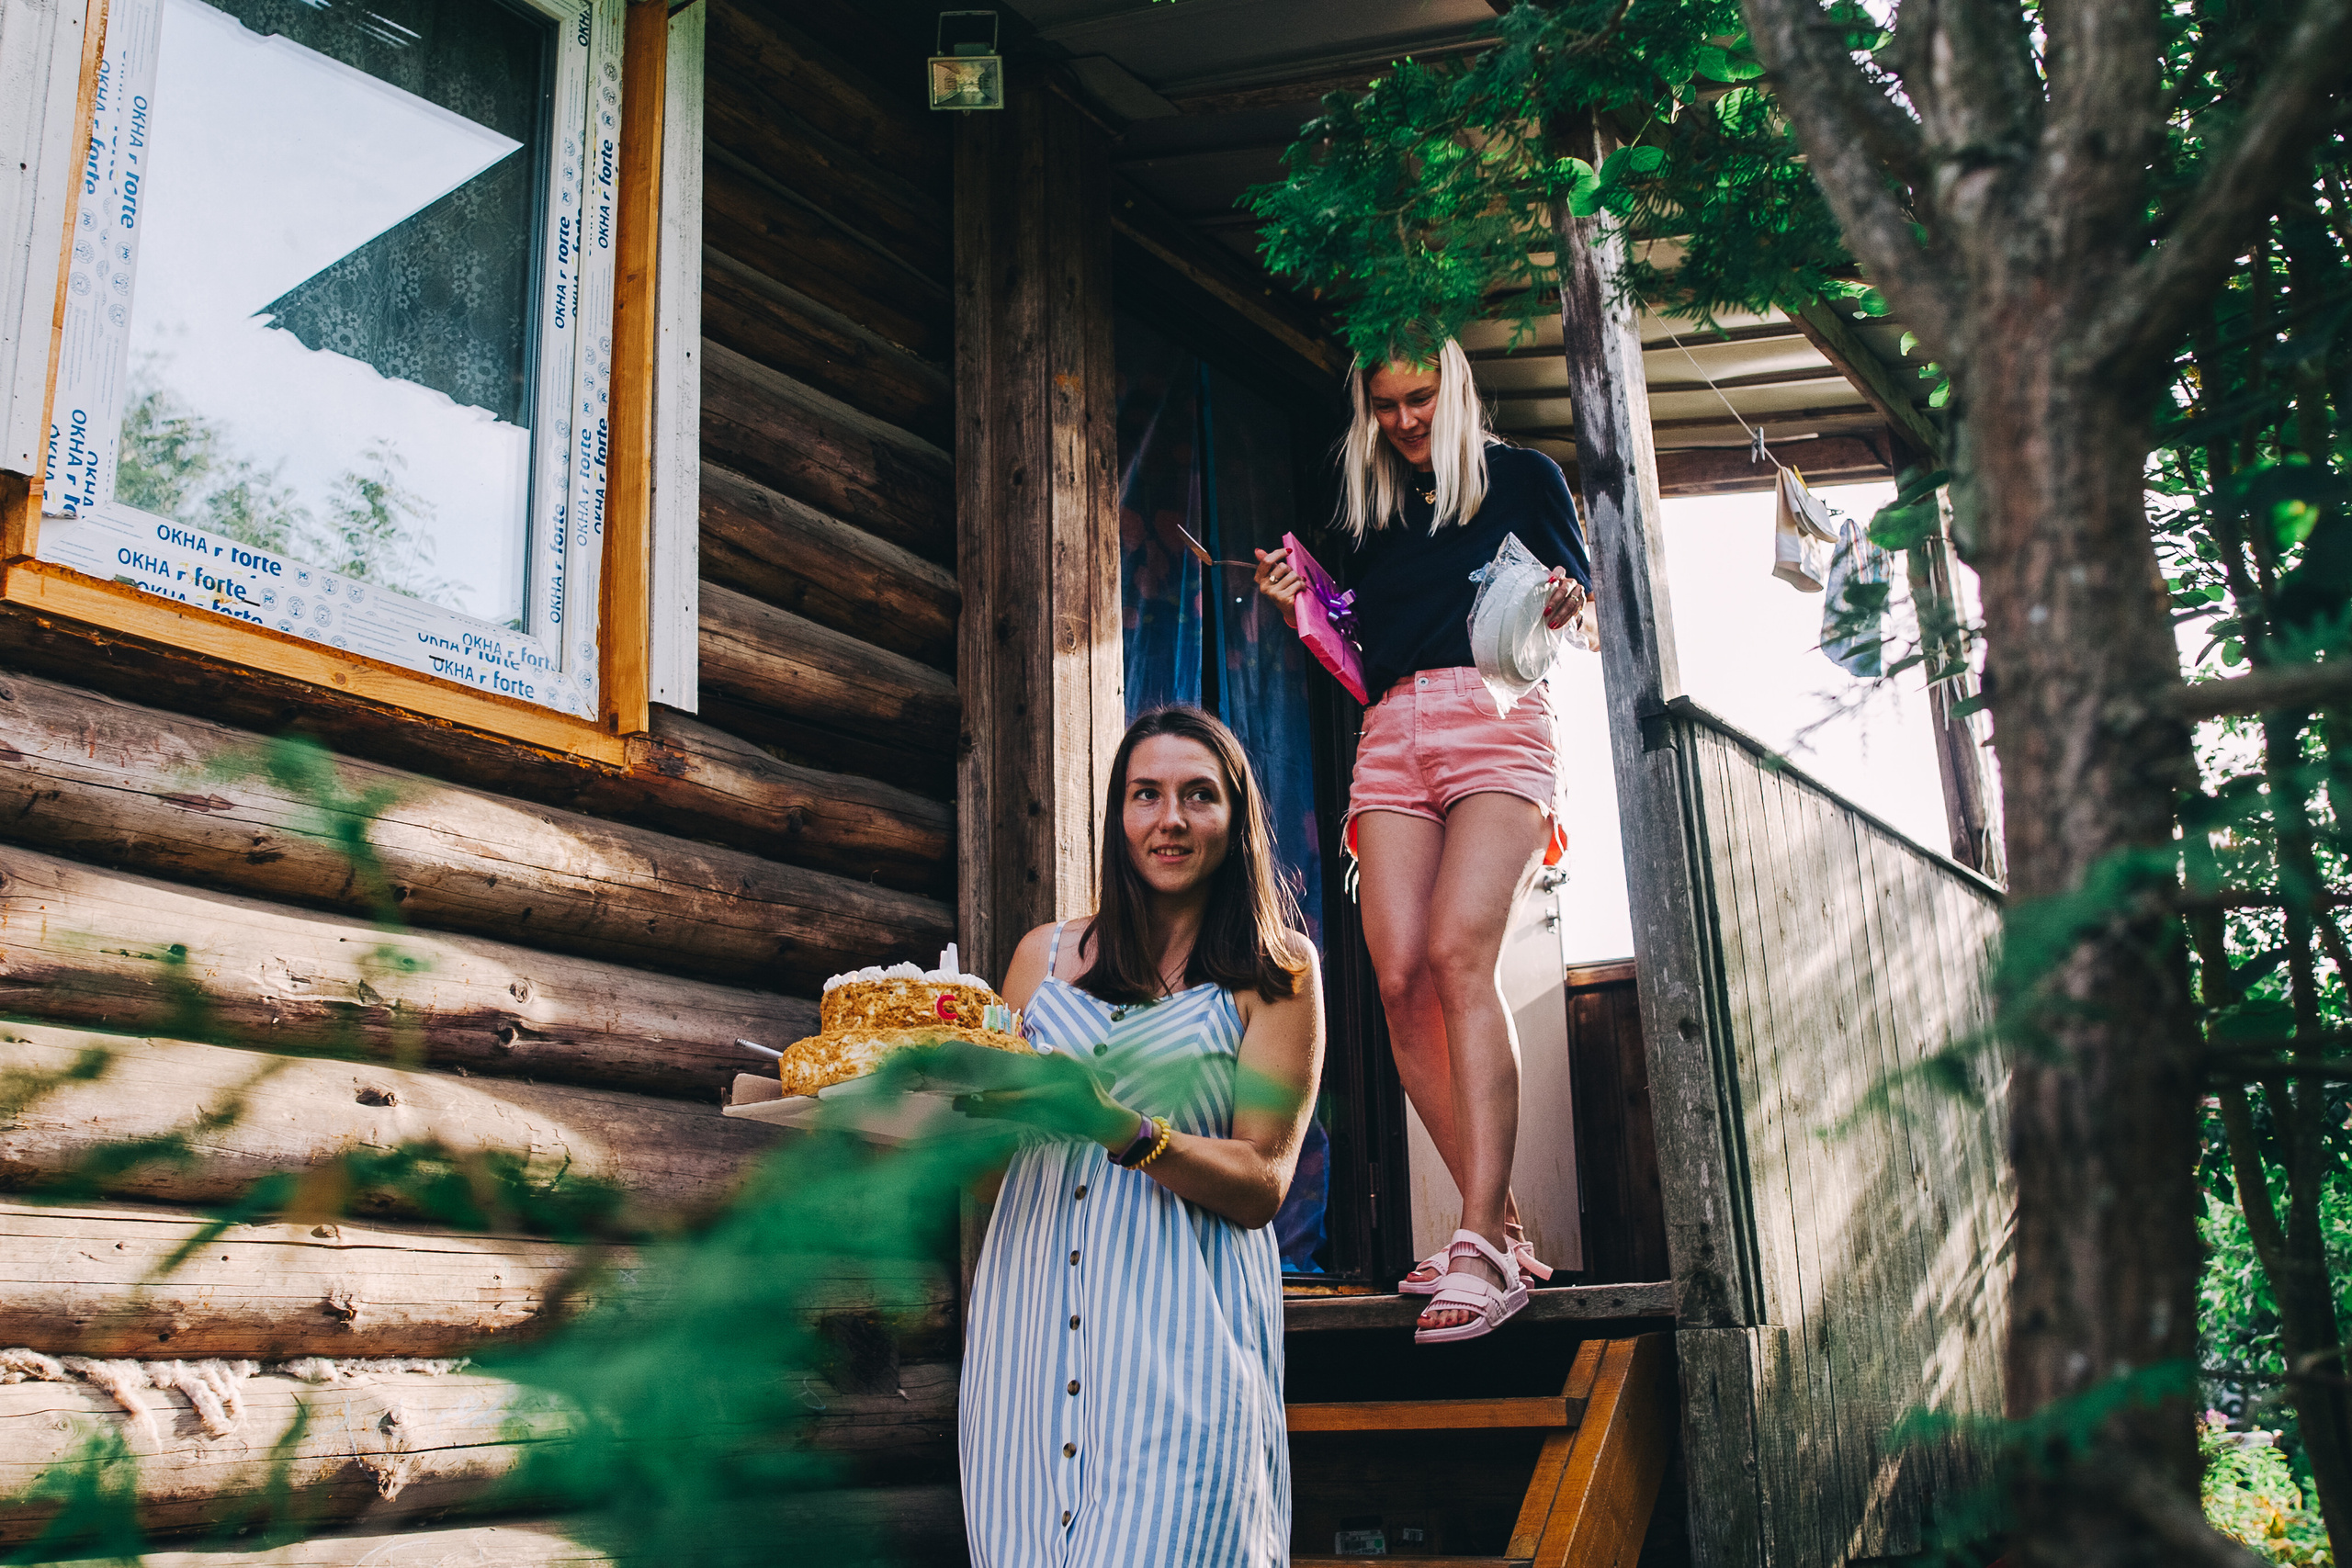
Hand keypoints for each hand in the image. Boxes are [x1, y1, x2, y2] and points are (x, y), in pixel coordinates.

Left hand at [953, 1050, 1140, 1148]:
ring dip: (982, 1112)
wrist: (1099, 1119)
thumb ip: (1060, 1058)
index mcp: (1043, 1095)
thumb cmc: (1090, 1091)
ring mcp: (1034, 1117)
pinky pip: (1009, 1118)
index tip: (974, 1094)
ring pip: (1002, 1115)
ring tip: (962, 1108)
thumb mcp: (1080, 1069)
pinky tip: (983, 1114)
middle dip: (978, 1106)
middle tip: (955, 1103)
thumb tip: (1041, 1048)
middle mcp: (1034, 1109)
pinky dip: (994, 1115)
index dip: (992, 1098)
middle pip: (1000, 1108)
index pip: (1012, 1098)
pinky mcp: (1035, 1121)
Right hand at [1253, 548, 1302, 628]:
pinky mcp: (1283, 598)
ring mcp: (1273, 593)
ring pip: (1292, 575)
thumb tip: (1257, 551)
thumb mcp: (1275, 574)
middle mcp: (1264, 587)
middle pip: (1282, 566)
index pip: (1267, 561)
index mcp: (1260, 578)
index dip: (1278, 553)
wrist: (1290, 609)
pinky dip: (1302, 585)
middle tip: (1292, 577)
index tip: (1289, 550)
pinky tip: (1301, 590)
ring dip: (1298, 578)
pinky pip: (1297, 584)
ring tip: (1297, 584)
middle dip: (1290, 570)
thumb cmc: (1284, 588)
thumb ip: (1267, 562)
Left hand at [1543, 568, 1589, 630]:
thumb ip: (1542, 593)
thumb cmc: (1548, 597)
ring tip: (1551, 624)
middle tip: (1546, 612)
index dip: (1556, 575)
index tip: (1550, 581)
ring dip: (1561, 614)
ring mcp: (1578, 592)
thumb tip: (1528, 601)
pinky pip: (1575, 611)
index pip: (1560, 571)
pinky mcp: (1582, 602)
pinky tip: (1558, 625)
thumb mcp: (1544, 593)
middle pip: (1564, 589)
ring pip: (1571, 602)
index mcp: (1561, 576)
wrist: (1563, 604)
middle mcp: (1571, 582)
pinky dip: (1566, 619)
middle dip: (1555, 601)